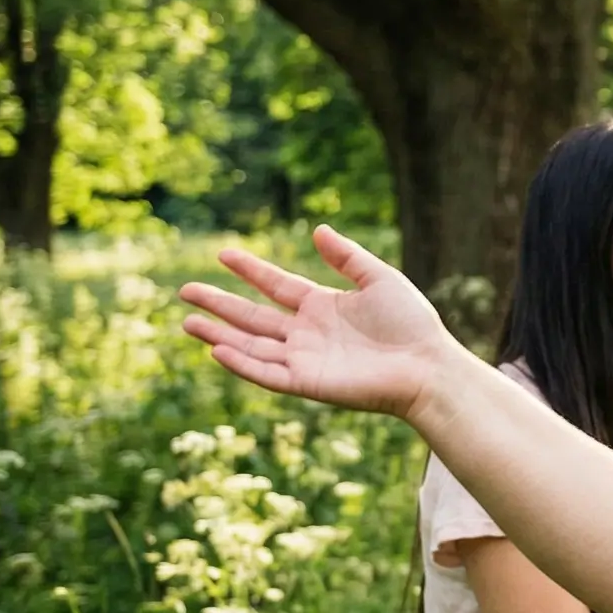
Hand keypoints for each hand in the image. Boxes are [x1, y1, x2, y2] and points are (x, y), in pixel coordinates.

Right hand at [178, 226, 461, 420]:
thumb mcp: (379, 278)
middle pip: (253, 316)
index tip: (223, 254)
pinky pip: (267, 373)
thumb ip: (347, 257)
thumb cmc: (411, 323)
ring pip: (251, 346)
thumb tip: (318, 229)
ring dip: (219, 334)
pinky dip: (242, 363)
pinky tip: (217, 349)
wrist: (428, 365)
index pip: (276, 285)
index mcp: (322, 306)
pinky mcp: (307, 383)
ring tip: (188, 321)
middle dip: (219, 303)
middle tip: (185, 290)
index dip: (250, 270)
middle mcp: (307, 333)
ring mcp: (304, 359)